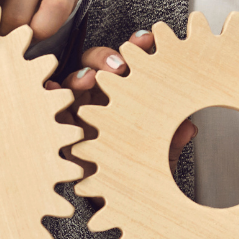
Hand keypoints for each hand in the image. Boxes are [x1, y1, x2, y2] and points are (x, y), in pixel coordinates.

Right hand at [46, 30, 196, 168]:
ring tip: (87, 80)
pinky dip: (49, 93)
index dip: (137, 47)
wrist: (109, 198)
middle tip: (119, 67)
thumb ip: (172, 142)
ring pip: (74, 79)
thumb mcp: (156, 156)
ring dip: (80, 74)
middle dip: (107, 58)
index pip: (130, 64)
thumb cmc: (132, 169)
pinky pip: (49, 104)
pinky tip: (52, 89)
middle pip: (98, 65)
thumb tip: (190, 127)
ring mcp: (77, 108)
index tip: (147, 40)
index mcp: (125, 95)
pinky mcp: (58, 123)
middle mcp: (100, 96)